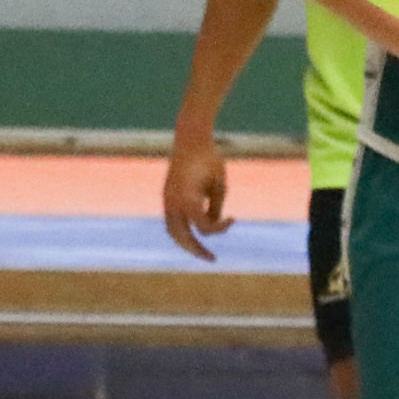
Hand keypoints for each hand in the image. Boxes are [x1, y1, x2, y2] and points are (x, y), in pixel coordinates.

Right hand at [162, 134, 231, 260]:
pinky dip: (181, 230)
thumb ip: (215, 208)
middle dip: (197, 250)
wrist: (190, 138)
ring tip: (199, 251)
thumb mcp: (219, 184)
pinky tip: (193, 232)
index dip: (221, 228)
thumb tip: (210, 227)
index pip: (204, 227)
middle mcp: (174, 202)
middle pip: (183, 237)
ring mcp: (167, 199)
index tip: (233, 219)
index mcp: (189, 199)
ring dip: (185, 243)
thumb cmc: (209, 159)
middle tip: (211, 260)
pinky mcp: (166, 195)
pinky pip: (171, 220)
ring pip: (173, 231)